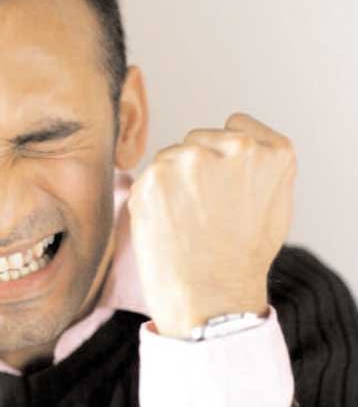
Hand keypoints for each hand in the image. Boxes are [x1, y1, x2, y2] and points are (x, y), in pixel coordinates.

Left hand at [128, 114, 296, 338]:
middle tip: (204, 210)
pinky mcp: (153, 177)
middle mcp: (231, 147)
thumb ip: (260, 165)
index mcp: (270, 151)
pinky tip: (167, 225)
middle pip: (198, 140)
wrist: (210, 297)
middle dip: (196, 167)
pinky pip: (147, 178)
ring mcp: (189, 159)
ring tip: (186, 221)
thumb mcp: (275, 205)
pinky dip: (150, 197)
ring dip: (171, 181)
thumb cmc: (243, 259)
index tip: (224, 180)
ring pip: (170, 158)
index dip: (225, 155)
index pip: (236, 125)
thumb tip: (238, 144)